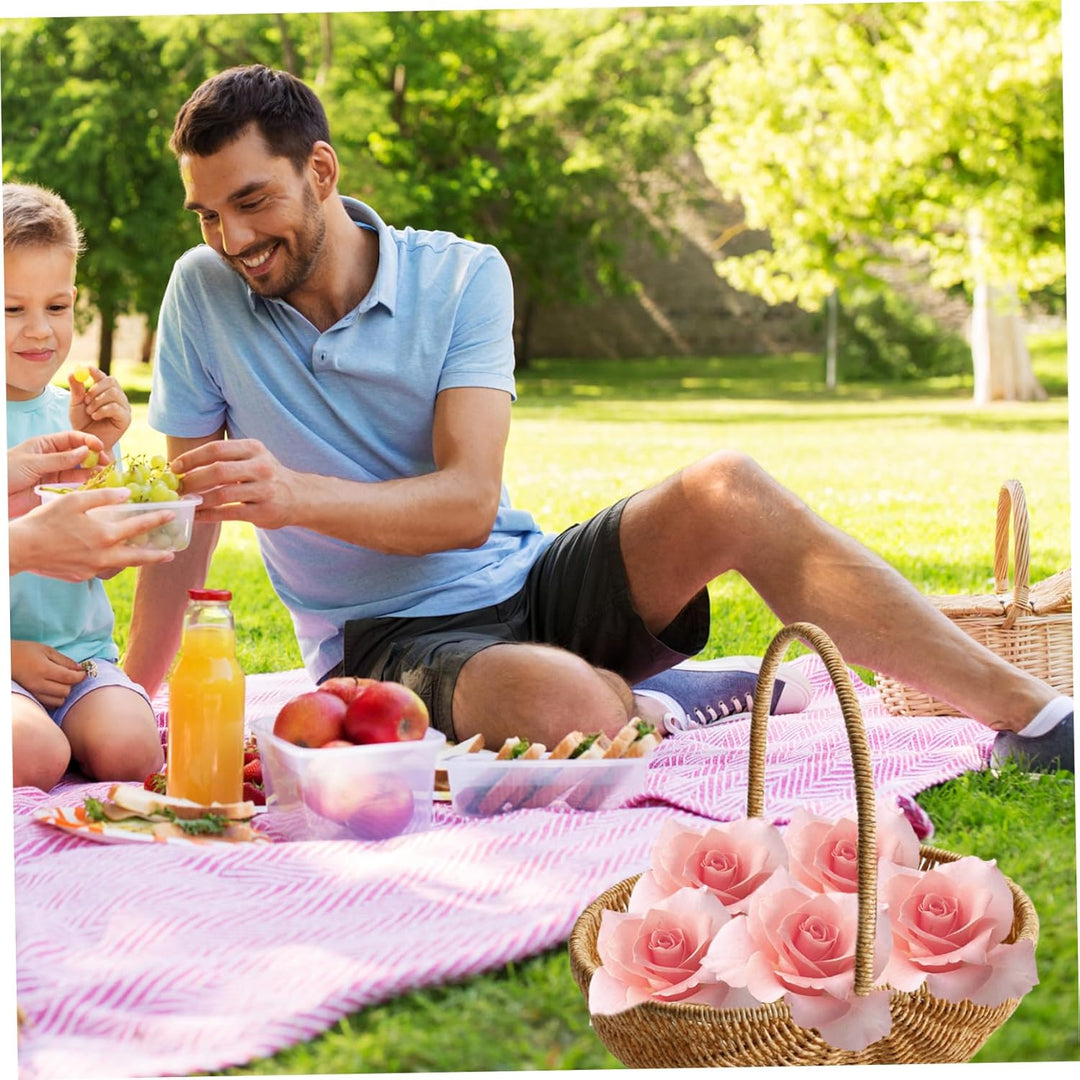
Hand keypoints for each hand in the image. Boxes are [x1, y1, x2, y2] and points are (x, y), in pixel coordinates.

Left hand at [7, 431, 111, 517]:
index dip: (87, 441)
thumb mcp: (33, 462)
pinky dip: (85, 487)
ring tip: (105, 476)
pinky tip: (95, 487)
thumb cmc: (6, 472)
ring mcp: (54, 475)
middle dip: (94, 458)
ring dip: (92, 473)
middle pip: (79, 455)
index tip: (100, 447)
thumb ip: (61, 458)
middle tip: (107, 463)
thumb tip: (86, 451)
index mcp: (45, 445)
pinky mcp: (54, 490)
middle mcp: (52, 459)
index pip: (71, 439)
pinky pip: (73, 487)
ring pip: (78, 472)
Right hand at [8, 488, 176, 580]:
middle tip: (171, 553)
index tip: (172, 515)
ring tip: (145, 555)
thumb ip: (104, 497)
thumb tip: (127, 494)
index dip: (157, 519)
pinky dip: (110, 562)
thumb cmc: (46, 521)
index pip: (139, 526)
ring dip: (134, 559)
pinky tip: (110, 556)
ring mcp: (92, 569)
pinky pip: (101, 568)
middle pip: (138, 557)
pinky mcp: (81, 576)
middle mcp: (103, 556)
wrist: (21, 548)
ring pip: (120, 564)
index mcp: (105, 535)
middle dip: (157, 555)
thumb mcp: (75, 501)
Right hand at [10, 640, 85, 709]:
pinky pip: (49, 704)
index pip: (70, 678)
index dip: (81, 676)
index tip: (84, 672)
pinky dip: (55, 698)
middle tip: (71, 676)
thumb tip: (80, 668)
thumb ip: (64, 660)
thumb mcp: (46, 650)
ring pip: (59, 701)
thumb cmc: (25, 651)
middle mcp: (38, 684)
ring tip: (61, 682)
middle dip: (72, 684)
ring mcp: (33, 693)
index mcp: (44, 669)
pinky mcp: (31, 697)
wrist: (5, 659)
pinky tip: (53, 689)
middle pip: (66, 691)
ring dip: (64, 692)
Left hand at [68, 367, 131, 447]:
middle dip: (96, 388)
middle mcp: (117, 397)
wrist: (88, 442)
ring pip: (113, 393)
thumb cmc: (82, 423)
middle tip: (85, 399)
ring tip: (90, 412)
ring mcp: (124, 407)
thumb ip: (76, 390)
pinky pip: (115, 407)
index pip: (103, 376)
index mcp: (105, 391)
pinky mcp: (126, 418)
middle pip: (112, 381)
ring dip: (97, 402)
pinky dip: (102, 411)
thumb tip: (72, 373)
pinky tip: (95, 417)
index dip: (95, 371)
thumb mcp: (76, 404)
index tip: (86, 368)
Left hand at [171, 438, 297, 528]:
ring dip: (198, 500)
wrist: (300, 497)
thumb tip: (182, 465)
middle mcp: (261, 467)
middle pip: (218, 471)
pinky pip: (229, 513)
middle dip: (192, 480)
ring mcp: (264, 490)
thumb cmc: (266, 476)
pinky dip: (209, 515)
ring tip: (184, 503)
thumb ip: (225, 458)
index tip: (175, 467)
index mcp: (254, 449)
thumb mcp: (252, 458)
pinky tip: (197, 515)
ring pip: (222, 494)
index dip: (192, 458)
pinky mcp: (264, 511)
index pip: (216, 449)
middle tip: (177, 488)